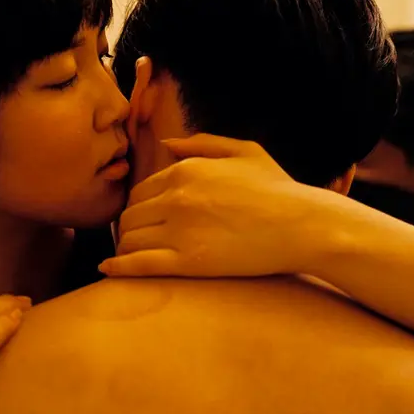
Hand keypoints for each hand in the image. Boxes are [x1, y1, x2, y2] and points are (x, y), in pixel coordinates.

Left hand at [98, 134, 335, 278]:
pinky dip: (119, 268)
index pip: (140, 190)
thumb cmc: (278, 189)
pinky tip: (108, 270)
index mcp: (185, 170)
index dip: (140, 207)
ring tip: (132, 257)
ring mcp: (181, 230)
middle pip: (130, 215)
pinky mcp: (189, 262)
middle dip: (131, 228)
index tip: (146, 219)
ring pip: (130, 240)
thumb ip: (201, 144)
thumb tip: (167, 143)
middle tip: (139, 240)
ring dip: (127, 248)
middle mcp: (177, 197)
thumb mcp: (244, 151)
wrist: (304, 226)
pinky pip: (139, 265)